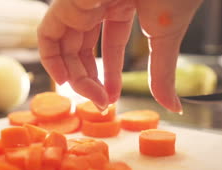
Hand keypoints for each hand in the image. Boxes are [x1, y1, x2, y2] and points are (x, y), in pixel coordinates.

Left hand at [37, 0, 202, 111]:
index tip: (111, 98)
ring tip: (90, 97)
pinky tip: (64, 81)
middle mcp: (99, 3)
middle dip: (91, 78)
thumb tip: (174, 107)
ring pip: (65, 44)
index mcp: (123, 5)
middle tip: (102, 102)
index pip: (110, 44)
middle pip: (85, 47)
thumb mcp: (165, 38)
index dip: (110, 74)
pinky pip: (47, 34)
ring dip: (74, 76)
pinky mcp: (67, 2)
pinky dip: (51, 59)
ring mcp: (81, 2)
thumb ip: (162, 74)